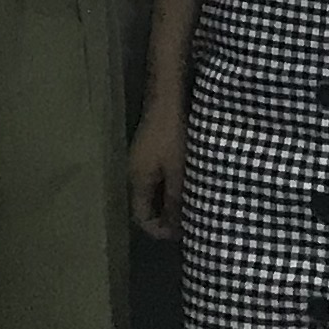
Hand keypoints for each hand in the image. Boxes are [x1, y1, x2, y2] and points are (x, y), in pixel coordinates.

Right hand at [127, 94, 186, 237]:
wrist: (167, 95)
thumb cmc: (173, 134)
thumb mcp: (178, 170)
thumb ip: (175, 200)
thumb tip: (174, 228)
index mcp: (138, 181)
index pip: (141, 218)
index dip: (160, 230)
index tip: (183, 233)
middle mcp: (134, 172)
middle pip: (146, 205)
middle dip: (167, 217)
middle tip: (191, 219)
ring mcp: (141, 159)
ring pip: (154, 190)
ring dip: (170, 199)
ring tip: (193, 202)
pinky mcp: (150, 148)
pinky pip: (158, 175)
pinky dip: (171, 183)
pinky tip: (188, 180)